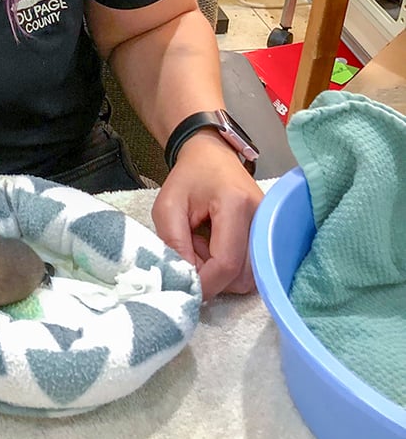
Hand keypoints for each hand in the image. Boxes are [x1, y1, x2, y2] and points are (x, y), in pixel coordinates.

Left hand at [151, 130, 263, 299]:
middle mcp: (262, 217)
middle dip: (212, 276)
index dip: (205, 282)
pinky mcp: (271, 235)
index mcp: (235, 204)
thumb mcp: (167, 206)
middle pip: (242, 276)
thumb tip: (187, 279)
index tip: (184, 282)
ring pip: (250, 278)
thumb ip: (173, 243)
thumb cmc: (188, 177)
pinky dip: (232, 268)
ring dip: (222, 274)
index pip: (226, 263)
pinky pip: (253, 268)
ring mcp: (270, 227)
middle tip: (191, 250)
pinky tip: (217, 247)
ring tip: (203, 245)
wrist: (211, 156)